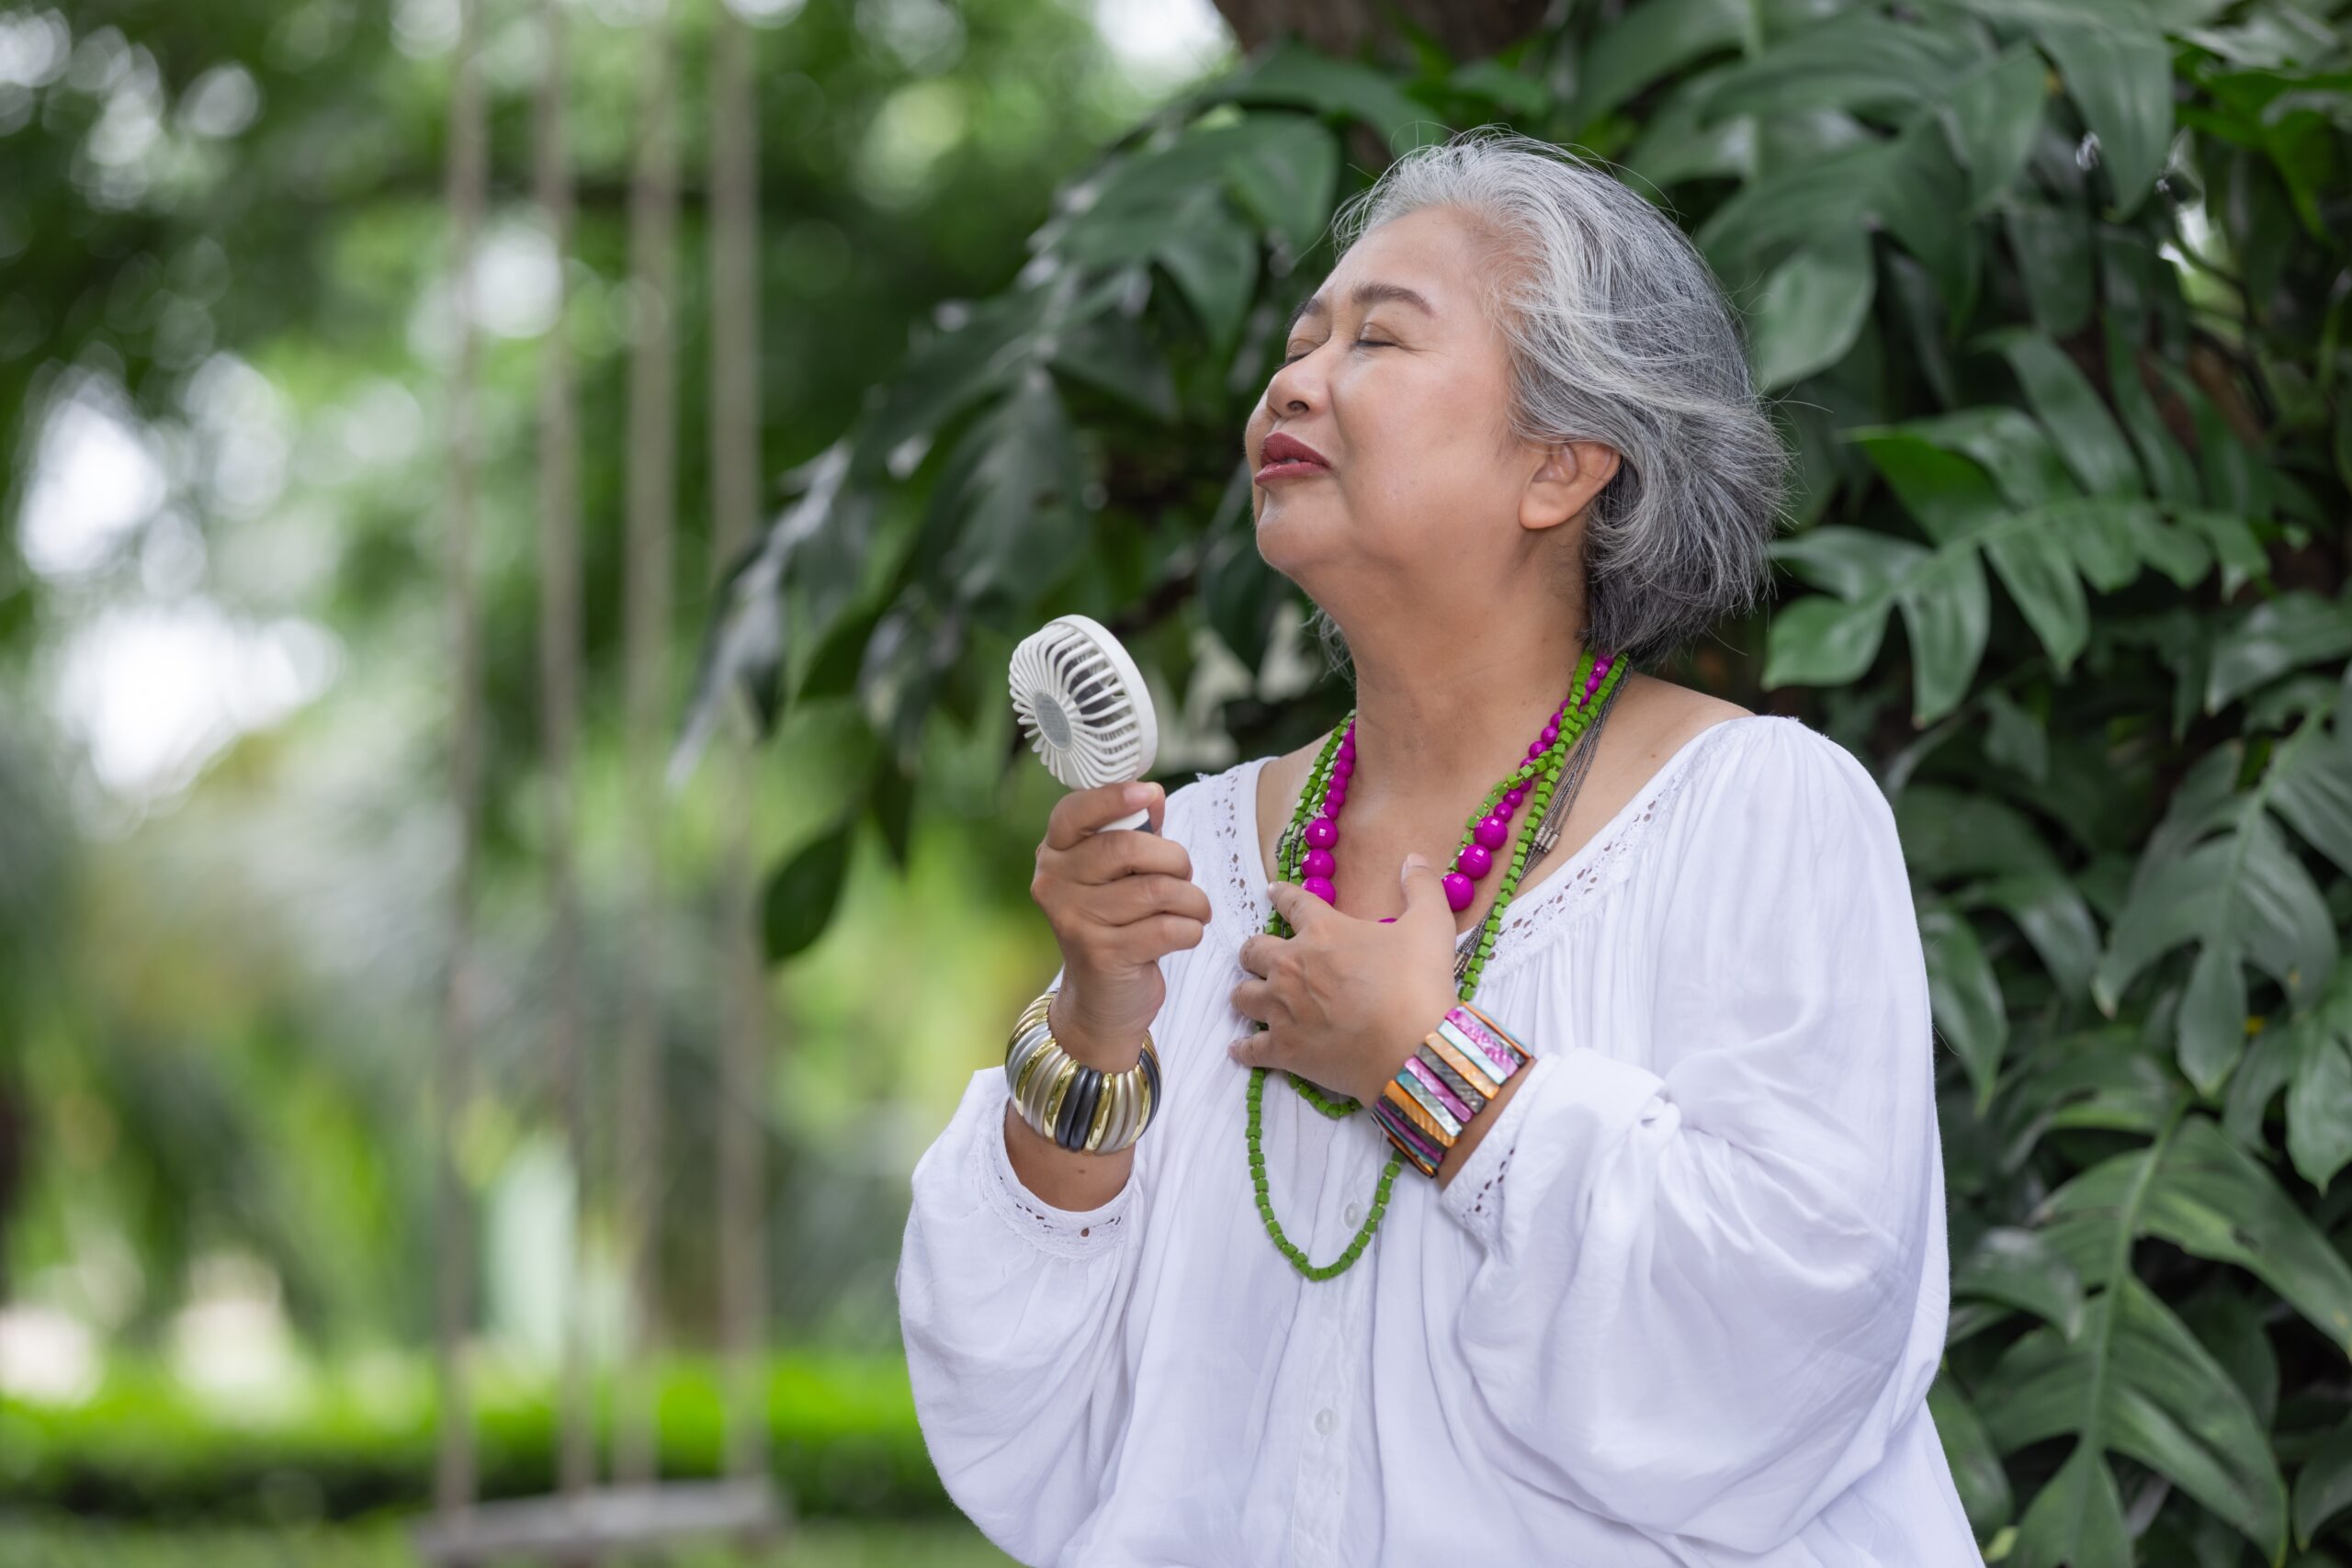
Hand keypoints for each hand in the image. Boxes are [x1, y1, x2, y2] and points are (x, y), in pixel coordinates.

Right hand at [1030, 778, 1211, 1067]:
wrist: (1101, 1003)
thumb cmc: (1116, 925)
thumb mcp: (1118, 877)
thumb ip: (1134, 834)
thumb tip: (1152, 794)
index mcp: (1054, 855)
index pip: (1075, 812)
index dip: (1114, 797)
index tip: (1149, 792)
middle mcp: (1054, 884)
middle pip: (1127, 848)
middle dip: (1174, 858)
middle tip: (1186, 873)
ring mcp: (1075, 921)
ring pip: (1157, 890)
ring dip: (1192, 899)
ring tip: (1195, 908)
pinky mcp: (1103, 954)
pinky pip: (1168, 927)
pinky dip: (1191, 929)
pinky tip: (1187, 933)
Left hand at [1228, 853, 1460, 1105]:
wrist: (1412, 1048)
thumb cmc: (1419, 983)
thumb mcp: (1431, 925)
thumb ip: (1421, 887)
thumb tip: (1414, 858)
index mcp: (1322, 931)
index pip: (1292, 903)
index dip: (1281, 895)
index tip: (1272, 892)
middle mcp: (1291, 966)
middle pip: (1253, 950)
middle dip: (1255, 951)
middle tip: (1260, 955)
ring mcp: (1282, 1009)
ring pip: (1242, 995)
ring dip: (1246, 993)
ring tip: (1251, 996)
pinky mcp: (1283, 1050)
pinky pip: (1249, 1048)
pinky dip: (1244, 1048)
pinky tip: (1240, 1049)